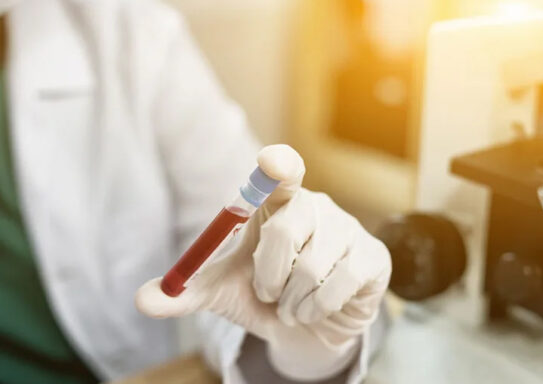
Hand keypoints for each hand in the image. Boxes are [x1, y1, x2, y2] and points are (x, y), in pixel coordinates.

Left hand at [135, 145, 390, 378]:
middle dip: (268, 277)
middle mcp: (315, 207)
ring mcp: (349, 229)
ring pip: (312, 267)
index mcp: (276, 203)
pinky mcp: (373, 257)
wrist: (308, 324)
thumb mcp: (220, 293)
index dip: (277, 166)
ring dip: (292, 302)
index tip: (271, 163)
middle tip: (269, 293)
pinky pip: (341, 284)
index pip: (281, 171)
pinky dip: (317, 309)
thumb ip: (184, 293)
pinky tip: (316, 309)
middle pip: (286, 230)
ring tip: (293, 304)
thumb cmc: (264, 294)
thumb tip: (143, 300)